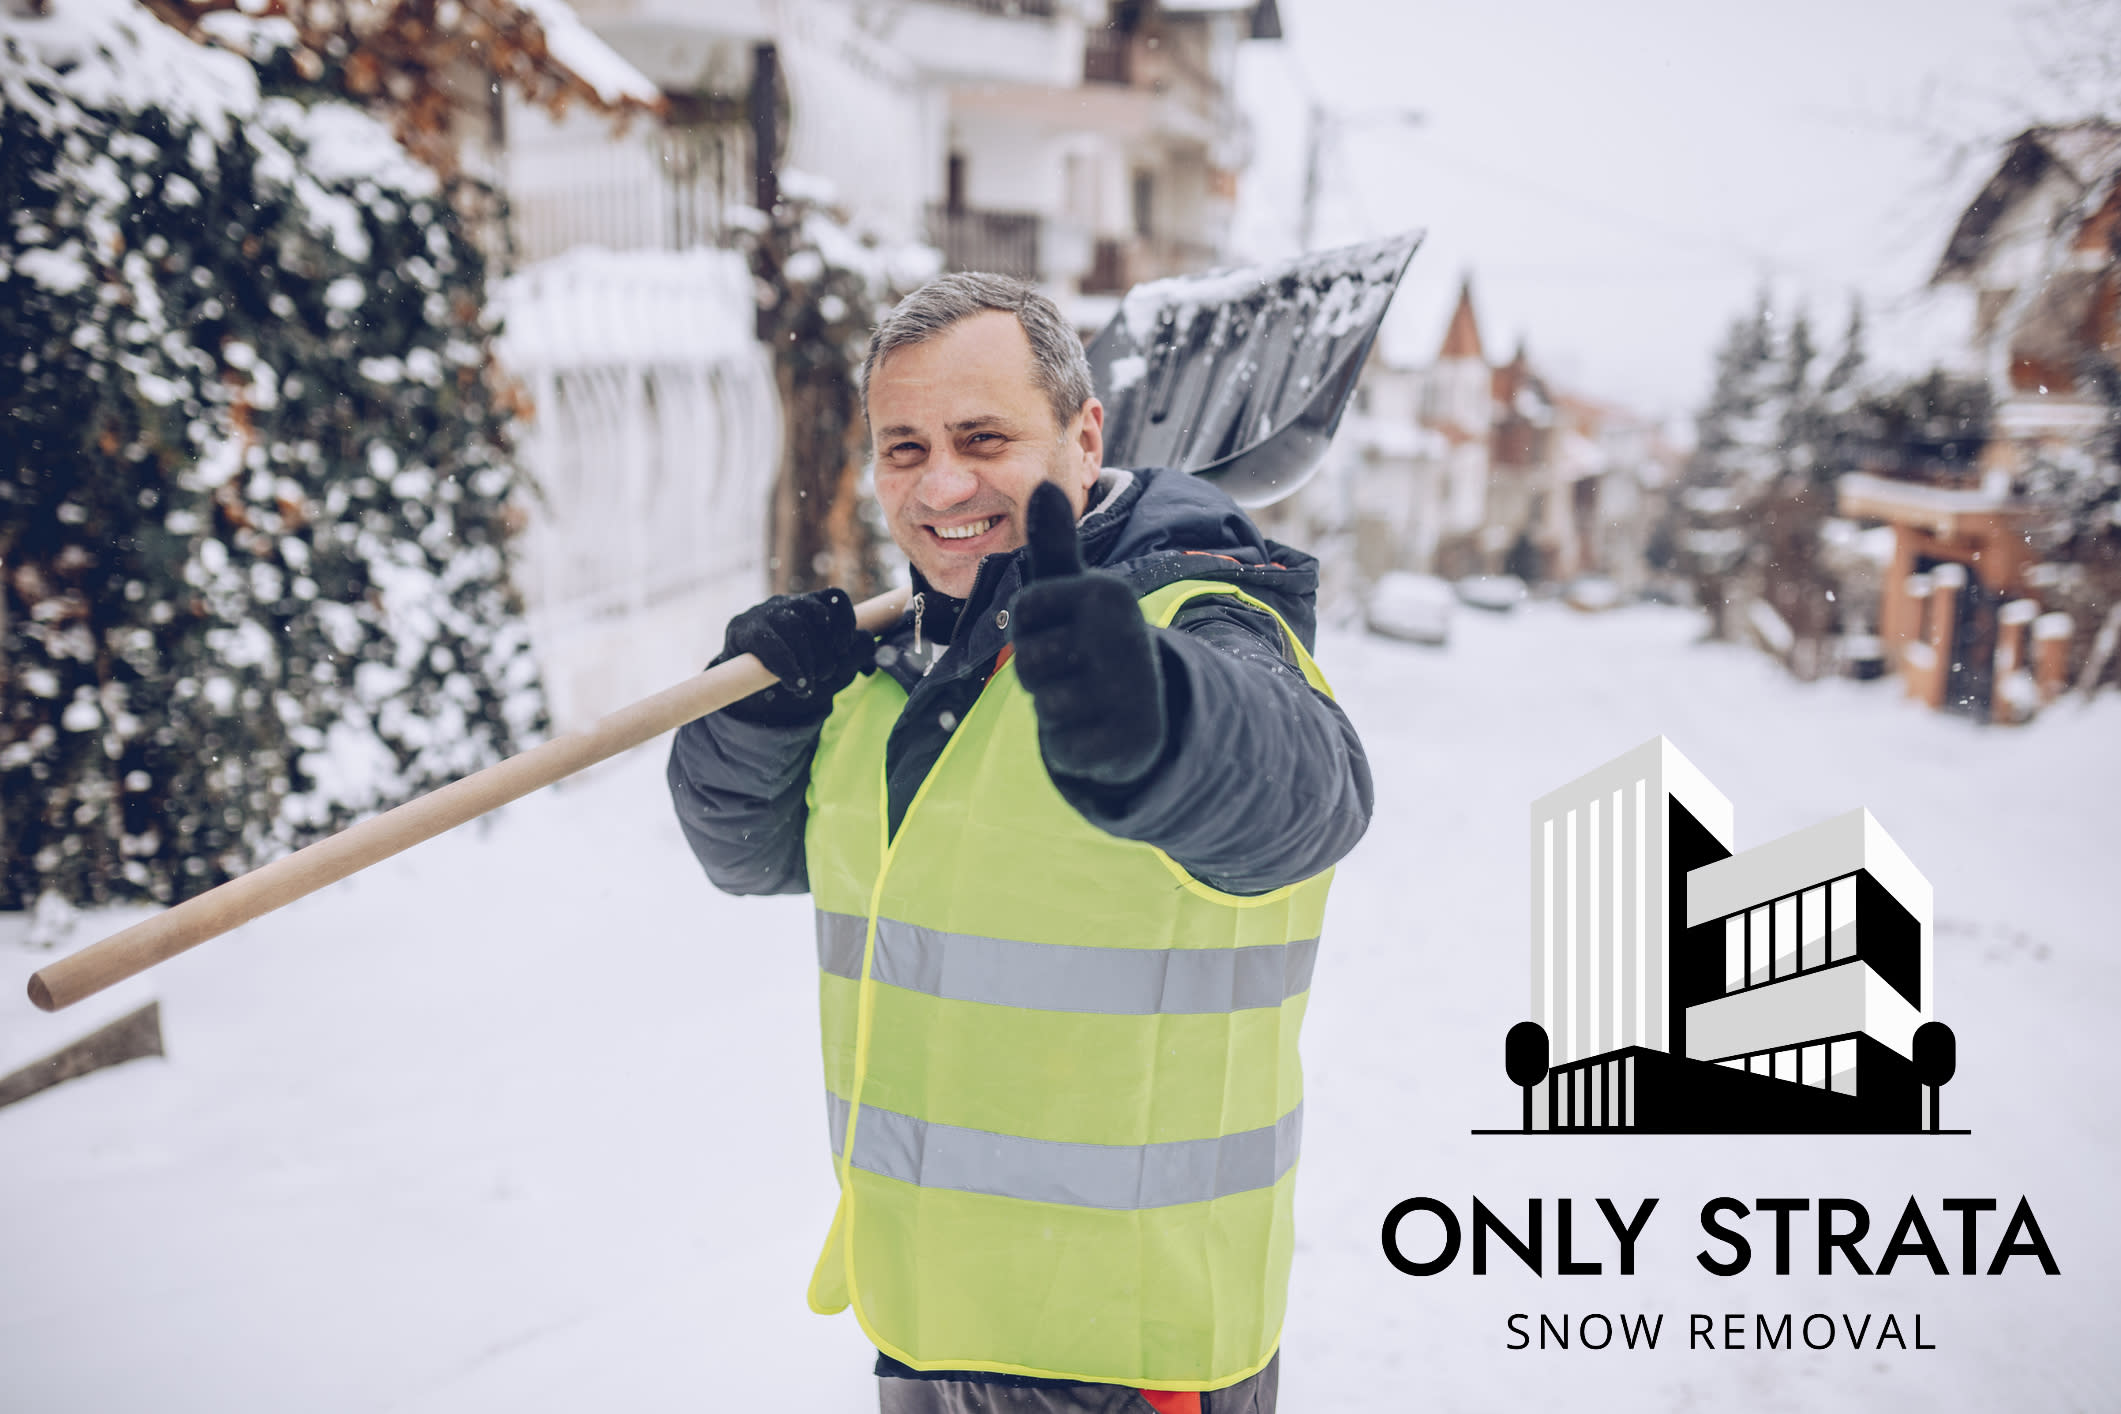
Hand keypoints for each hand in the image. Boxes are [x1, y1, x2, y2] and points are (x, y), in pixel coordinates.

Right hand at [714, 587, 875, 725]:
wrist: (751, 695)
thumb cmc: (795, 676)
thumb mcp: (830, 670)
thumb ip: (853, 656)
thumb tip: (868, 639)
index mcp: (811, 608)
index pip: (835, 598)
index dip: (846, 621)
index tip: (844, 649)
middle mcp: (788, 604)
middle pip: (816, 615)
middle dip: (826, 652)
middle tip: (825, 676)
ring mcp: (764, 613)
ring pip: (794, 625)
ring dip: (807, 660)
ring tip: (808, 685)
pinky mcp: (743, 629)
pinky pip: (769, 641)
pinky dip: (787, 665)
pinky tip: (795, 684)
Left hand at [1009, 481, 1167, 786]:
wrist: (1151, 708)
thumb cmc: (1093, 638)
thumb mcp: (1073, 588)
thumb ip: (1054, 542)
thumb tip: (1044, 482)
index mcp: (1107, 592)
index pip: (1022, 611)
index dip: (1030, 627)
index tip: (1063, 628)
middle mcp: (1123, 635)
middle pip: (1027, 659)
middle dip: (1039, 671)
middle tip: (1075, 667)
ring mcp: (1129, 690)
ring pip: (1044, 704)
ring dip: (1055, 707)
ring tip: (1086, 695)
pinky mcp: (1126, 740)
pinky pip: (1063, 745)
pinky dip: (1072, 743)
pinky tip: (1098, 728)